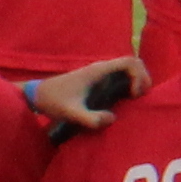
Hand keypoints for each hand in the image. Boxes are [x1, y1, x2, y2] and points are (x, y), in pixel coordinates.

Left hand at [22, 57, 145, 133]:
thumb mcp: (70, 113)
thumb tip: (113, 119)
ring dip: (138, 81)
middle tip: (141, 98)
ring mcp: (101, 73)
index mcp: (98, 70)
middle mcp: (102, 68)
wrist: (37, 94)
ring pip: (129, 69)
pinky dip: (130, 84)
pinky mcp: (98, 80)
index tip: (135, 94)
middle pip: (134, 63)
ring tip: (136, 99)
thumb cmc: (53, 101)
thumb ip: (90, 119)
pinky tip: (126, 100)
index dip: (139, 76)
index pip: (129, 62)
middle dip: (143, 78)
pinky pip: (121, 76)